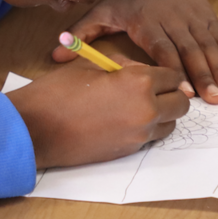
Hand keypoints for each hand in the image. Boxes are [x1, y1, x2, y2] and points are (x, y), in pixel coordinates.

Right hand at [6, 57, 188, 168]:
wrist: (36, 129)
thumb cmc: (59, 92)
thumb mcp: (93, 67)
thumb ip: (123, 66)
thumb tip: (138, 70)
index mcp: (139, 82)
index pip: (173, 76)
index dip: (165, 73)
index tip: (156, 74)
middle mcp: (147, 109)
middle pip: (181, 103)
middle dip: (171, 95)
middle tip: (153, 90)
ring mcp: (140, 134)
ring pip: (170, 124)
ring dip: (163, 114)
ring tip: (138, 106)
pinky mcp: (130, 151)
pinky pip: (152, 138)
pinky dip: (147, 129)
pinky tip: (125, 120)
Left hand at [52, 0, 217, 104]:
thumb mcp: (103, 9)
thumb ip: (82, 33)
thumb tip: (55, 55)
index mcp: (146, 19)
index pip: (163, 46)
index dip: (174, 68)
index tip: (182, 91)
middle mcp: (172, 18)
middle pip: (190, 50)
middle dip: (203, 75)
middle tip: (213, 101)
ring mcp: (192, 17)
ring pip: (207, 46)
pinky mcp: (207, 17)